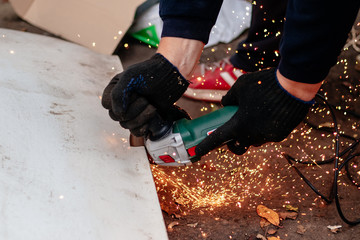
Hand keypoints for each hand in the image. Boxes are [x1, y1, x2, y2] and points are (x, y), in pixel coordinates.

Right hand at [102, 53, 189, 136]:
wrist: (170, 76)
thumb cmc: (150, 73)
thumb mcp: (129, 77)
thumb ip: (118, 94)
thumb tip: (117, 114)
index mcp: (114, 90)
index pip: (107, 104)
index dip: (118, 103)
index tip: (132, 95)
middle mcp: (121, 101)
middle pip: (116, 117)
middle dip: (133, 110)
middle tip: (145, 99)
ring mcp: (132, 111)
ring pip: (126, 125)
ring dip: (141, 117)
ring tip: (151, 105)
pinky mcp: (143, 119)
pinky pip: (135, 131)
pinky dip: (142, 128)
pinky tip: (150, 120)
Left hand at [195, 68, 314, 155]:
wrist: (294, 86)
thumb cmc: (263, 84)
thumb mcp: (240, 87)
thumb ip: (229, 98)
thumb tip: (225, 103)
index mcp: (238, 124)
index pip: (218, 139)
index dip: (206, 146)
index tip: (198, 151)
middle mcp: (252, 134)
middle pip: (238, 146)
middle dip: (232, 143)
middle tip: (231, 133)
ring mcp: (267, 136)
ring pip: (253, 141)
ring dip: (249, 134)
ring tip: (252, 118)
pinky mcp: (280, 135)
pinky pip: (267, 136)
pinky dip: (263, 129)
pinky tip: (266, 116)